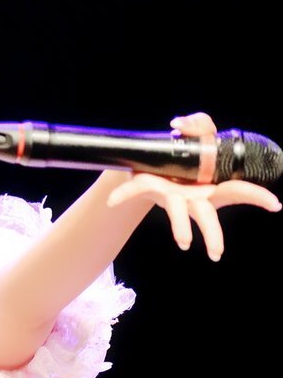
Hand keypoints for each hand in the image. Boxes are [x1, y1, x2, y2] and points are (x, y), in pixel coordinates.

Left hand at [105, 112, 281, 260]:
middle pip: (207, 216)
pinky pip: (133, 190)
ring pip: (177, 212)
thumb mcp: (199, 135)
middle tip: (217, 253)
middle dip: (213, 234)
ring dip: (181, 227)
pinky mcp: (148, 188)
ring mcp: (170, 195)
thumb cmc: (182, 157)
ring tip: (184, 242)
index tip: (274, 203)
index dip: (257, 196)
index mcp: (210, 189)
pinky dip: (122, 194)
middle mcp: (192, 197)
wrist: (151, 165)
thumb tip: (181, 125)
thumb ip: (200, 126)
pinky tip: (111, 201)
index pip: (238, 192)